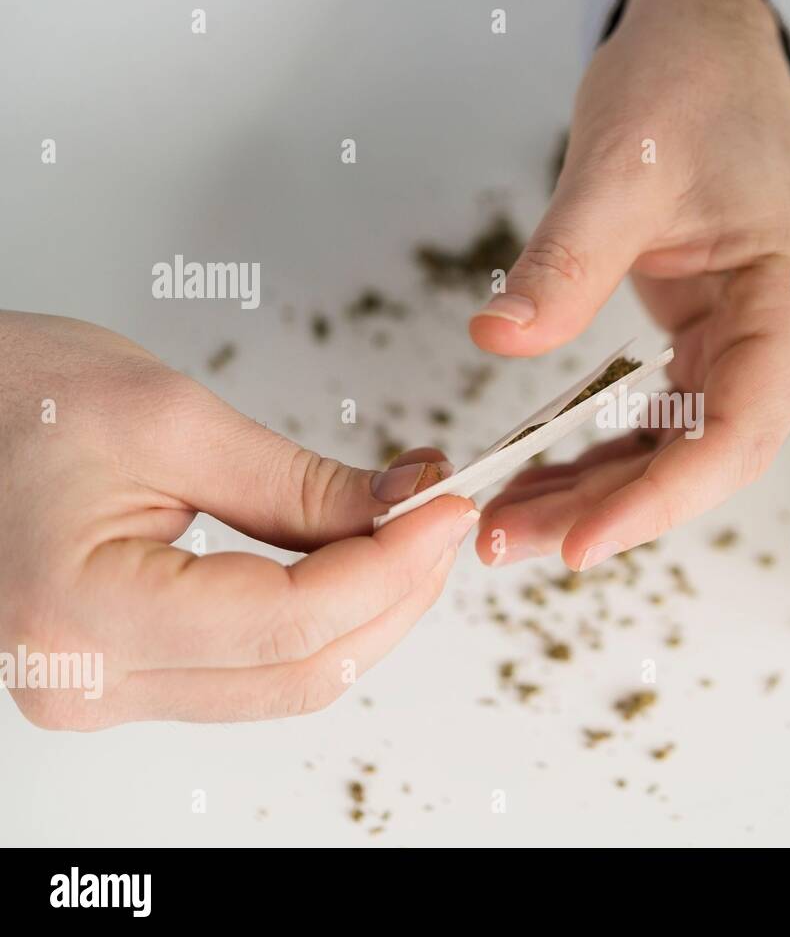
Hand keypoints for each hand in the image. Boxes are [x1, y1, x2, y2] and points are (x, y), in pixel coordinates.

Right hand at [0, 312, 476, 728]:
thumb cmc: (16, 398)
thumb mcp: (174, 421)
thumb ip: (299, 484)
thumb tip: (406, 505)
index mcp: (86, 614)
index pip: (290, 622)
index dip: (391, 566)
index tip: (448, 507)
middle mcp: (90, 681)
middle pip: (299, 670)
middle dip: (394, 593)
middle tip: (443, 516)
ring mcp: (104, 690)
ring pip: (286, 681)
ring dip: (366, 611)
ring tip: (411, 532)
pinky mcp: (124, 676)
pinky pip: (252, 670)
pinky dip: (320, 620)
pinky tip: (356, 562)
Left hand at [469, 0, 789, 570]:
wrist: (708, 45)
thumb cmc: (693, 86)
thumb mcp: (620, 168)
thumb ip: (564, 263)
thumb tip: (499, 339)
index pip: (737, 433)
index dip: (659, 499)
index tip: (579, 542)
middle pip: (705, 457)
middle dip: (609, 507)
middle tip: (511, 539)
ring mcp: (761, 344)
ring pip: (682, 448)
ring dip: (599, 488)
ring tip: (511, 518)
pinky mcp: (722, 341)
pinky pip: (665, 417)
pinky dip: (605, 448)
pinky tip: (545, 474)